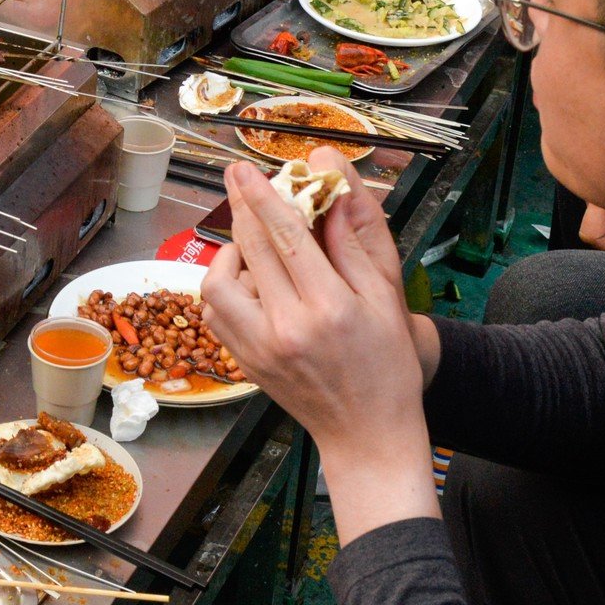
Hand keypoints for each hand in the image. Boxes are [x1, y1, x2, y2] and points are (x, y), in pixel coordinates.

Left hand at [200, 157, 437, 541]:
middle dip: (240, 206)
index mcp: (328, 308)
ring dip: (228, 252)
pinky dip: (223, 287)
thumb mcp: (385, 301)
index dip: (263, 197)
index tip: (246, 168)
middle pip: (249, 251)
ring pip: (218, 283)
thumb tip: (330, 193)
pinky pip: (216, 313)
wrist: (368, 435)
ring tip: (250, 241)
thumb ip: (354, 245)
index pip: (285, 237)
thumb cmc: (388, 367)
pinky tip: (246, 277)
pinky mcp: (245, 363)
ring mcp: (259, 349)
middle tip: (237, 179)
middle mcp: (286, 328)